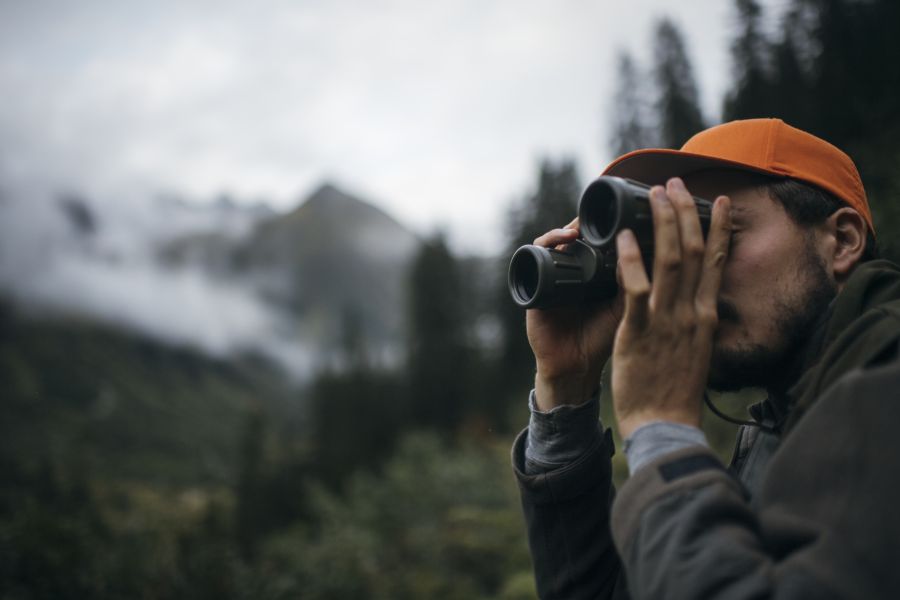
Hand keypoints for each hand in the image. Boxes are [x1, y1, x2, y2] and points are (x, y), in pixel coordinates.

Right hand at [527, 218, 623, 410]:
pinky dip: (548, 243)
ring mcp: (552, 275)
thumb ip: (636, 282)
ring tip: (580, 230)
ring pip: (556, 239)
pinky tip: (564, 242)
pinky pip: (535, 256)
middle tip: (601, 213)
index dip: (608, 221)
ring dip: (567, 228)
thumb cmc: (601, 339)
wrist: (574, 367)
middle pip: (576, 233)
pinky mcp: (535, 284)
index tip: (624, 211)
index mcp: (595, 271)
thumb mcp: (625, 307)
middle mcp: (572, 269)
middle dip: (586, 220)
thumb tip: (654, 248)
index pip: (599, 237)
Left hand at [611, 178, 730, 438]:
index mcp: (705, 316)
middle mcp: (691, 313)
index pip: (715, 263)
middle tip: (674, 183)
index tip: (718, 202)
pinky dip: (632, 261)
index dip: (716, 229)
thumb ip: (693, 323)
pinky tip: (624, 237)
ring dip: (661, 223)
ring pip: (669, 262)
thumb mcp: (695, 351)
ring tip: (654, 194)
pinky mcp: (638, 333)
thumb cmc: (674, 391)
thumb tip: (694, 304)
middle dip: (684, 212)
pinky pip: (636, 290)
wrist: (664, 426)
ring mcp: (666, 322)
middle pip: (692, 251)